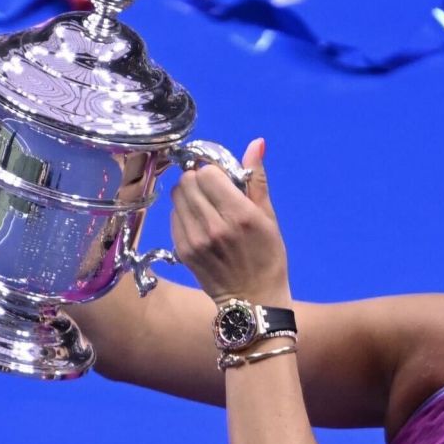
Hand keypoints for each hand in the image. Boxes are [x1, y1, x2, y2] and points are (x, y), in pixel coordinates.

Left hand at [169, 138, 289, 303]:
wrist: (254, 300)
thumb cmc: (268, 257)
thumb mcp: (269, 217)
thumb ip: (257, 179)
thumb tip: (256, 142)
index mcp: (239, 214)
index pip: (207, 173)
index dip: (213, 171)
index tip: (222, 180)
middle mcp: (214, 225)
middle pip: (187, 181)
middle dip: (198, 180)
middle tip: (211, 191)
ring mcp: (195, 240)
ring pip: (177, 197)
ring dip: (188, 195)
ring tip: (204, 206)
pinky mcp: (183, 251)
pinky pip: (173, 217)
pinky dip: (183, 213)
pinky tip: (198, 222)